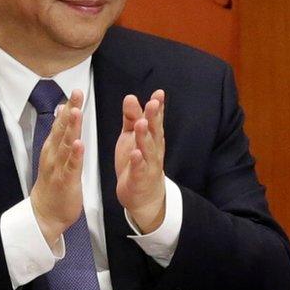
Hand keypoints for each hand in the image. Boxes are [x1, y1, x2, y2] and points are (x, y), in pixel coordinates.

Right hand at [31, 89, 84, 246]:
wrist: (44, 214)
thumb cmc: (53, 185)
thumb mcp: (55, 156)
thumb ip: (59, 134)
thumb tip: (62, 111)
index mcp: (53, 148)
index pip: (61, 124)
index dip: (68, 107)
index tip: (75, 91)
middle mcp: (53, 155)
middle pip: (62, 129)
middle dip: (70, 110)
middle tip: (77, 93)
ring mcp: (58, 167)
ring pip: (66, 144)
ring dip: (71, 128)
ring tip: (76, 112)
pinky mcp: (65, 181)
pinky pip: (71, 166)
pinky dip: (75, 155)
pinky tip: (79, 144)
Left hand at [115, 90, 165, 233]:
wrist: (144, 195)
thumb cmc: (138, 161)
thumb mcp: (132, 136)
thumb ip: (132, 117)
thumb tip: (131, 97)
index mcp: (152, 137)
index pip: (155, 120)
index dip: (158, 107)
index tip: (158, 93)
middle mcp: (153, 149)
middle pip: (154, 132)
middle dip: (153, 117)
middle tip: (152, 103)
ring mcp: (148, 164)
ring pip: (147, 149)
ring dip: (145, 136)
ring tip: (141, 123)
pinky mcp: (140, 178)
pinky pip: (139, 169)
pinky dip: (138, 161)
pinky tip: (135, 153)